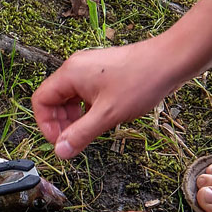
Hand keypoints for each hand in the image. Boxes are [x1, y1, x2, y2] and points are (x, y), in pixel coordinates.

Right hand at [32, 42, 180, 159]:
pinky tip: (101, 120)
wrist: (171, 60)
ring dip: (74, 118)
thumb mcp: (107, 115)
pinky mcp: (102, 73)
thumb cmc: (141, 81)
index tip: (60, 142)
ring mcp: (89, 69)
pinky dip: (87, 110)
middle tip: (74, 141)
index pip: (41, 101)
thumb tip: (60, 151)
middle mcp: (76, 68)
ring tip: (88, 132)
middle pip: (54, 100)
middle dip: (61, 123)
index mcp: (70, 74)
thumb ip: (80, 134)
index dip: (46, 125)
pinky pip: (84, 94)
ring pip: (70, 98)